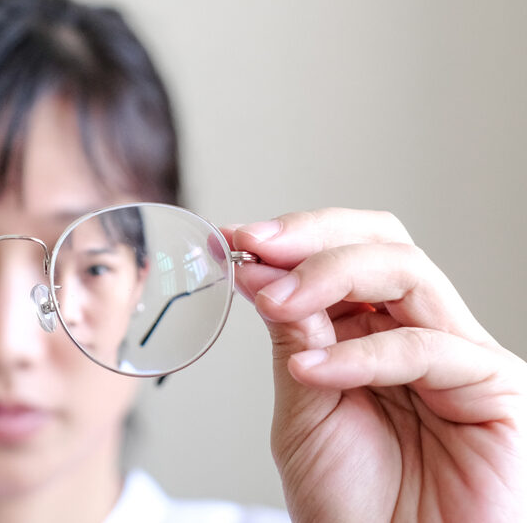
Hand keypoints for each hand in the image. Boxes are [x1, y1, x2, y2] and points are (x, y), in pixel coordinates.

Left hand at [227, 209, 525, 521]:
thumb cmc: (349, 502)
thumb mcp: (303, 405)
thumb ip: (293, 336)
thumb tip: (259, 267)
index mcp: (375, 332)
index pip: (348, 252)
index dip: (296, 238)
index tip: (235, 238)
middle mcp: (422, 333)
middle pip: (385, 245)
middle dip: (315, 238)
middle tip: (255, 247)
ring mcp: (462, 358)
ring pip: (410, 274)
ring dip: (329, 276)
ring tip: (274, 300)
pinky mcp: (498, 391)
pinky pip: (429, 349)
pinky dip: (361, 353)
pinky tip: (311, 369)